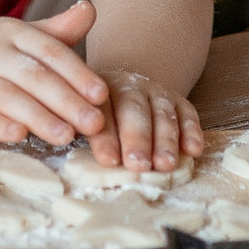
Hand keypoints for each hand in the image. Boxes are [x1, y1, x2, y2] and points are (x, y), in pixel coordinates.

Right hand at [0, 2, 108, 145]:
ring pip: (8, 97)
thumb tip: (91, 9)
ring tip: (66, 136)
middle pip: (33, 75)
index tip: (102, 95)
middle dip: (66, 100)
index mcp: (10, 31)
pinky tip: (18, 136)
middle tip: (94, 124)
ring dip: (39, 117)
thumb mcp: (17, 39)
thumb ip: (56, 31)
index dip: (77, 73)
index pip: (49, 50)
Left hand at [87, 70, 203, 171]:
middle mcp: (128, 87)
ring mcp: (155, 92)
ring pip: (162, 113)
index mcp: (98, 92)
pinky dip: (192, 131)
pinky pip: (188, 112)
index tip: (107, 160)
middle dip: (136, 138)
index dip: (105, 137)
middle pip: (133, 111)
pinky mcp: (178, 100)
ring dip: (165, 139)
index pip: (102, 114)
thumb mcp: (82, 114)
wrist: (126, 83)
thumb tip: (55, 138)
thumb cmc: (98, 113)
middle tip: (137, 165)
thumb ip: (76, 126)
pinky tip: (193, 150)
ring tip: (165, 164)